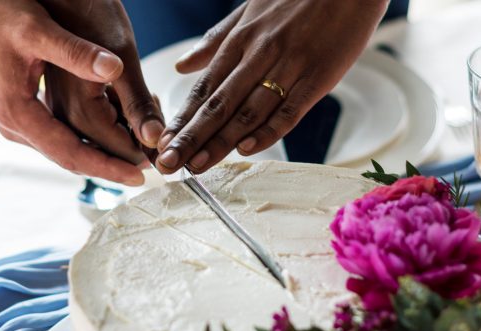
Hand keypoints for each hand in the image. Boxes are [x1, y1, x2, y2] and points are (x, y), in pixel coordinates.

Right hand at [0, 0, 145, 184]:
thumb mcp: (37, 29)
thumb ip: (76, 52)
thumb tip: (115, 69)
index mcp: (19, 114)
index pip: (71, 153)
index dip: (107, 167)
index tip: (138, 176)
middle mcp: (15, 127)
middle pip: (69, 159)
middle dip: (108, 167)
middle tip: (144, 172)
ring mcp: (16, 123)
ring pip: (63, 150)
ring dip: (97, 156)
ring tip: (133, 158)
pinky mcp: (20, 114)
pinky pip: (57, 137)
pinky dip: (83, 141)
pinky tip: (107, 137)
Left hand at [155, 0, 389, 173]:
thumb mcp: (250, 11)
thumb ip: (215, 41)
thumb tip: (182, 65)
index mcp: (240, 41)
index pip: (204, 88)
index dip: (182, 119)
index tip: (162, 144)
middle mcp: (258, 54)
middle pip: (219, 104)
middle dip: (191, 137)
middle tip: (168, 165)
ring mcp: (288, 66)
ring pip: (248, 111)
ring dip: (220, 142)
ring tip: (197, 166)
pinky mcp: (318, 77)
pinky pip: (289, 109)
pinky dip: (268, 131)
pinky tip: (246, 149)